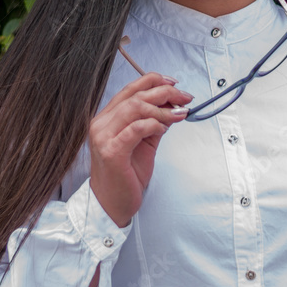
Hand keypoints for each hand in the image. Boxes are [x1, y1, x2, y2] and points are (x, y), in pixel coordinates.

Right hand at [88, 72, 191, 226]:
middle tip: (184, 99)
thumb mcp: (143, 144)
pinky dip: (153, 124)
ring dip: (162, 109)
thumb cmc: (124, 176)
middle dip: (164, 93)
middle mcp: (101, 124)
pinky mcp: (112, 152)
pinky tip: (163, 128)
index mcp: (106, 119)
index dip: (153, 81)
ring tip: (178, 114)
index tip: (173, 84)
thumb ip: (154, 124)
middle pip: (135, 95)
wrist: (110, 205)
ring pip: (135, 108)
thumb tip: (172, 107)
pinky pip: (135, 129)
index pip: (129, 89)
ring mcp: (104, 137)